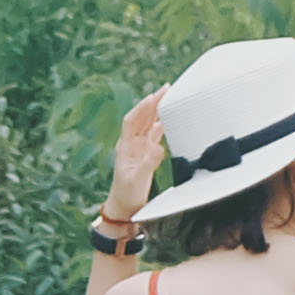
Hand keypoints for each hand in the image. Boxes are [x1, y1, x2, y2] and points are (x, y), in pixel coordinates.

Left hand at [105, 91, 162, 216]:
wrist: (125, 207)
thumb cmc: (127, 194)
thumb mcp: (137, 180)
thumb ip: (148, 164)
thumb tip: (159, 148)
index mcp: (125, 147)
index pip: (132, 121)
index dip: (141, 109)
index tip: (152, 97)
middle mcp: (131, 144)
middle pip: (142, 117)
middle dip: (153, 102)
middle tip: (166, 88)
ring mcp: (139, 147)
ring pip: (149, 123)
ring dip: (157, 109)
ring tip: (169, 96)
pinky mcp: (147, 153)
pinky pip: (155, 133)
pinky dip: (162, 123)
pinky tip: (170, 116)